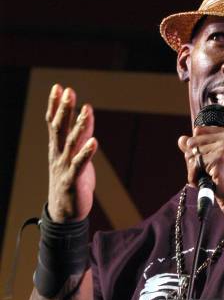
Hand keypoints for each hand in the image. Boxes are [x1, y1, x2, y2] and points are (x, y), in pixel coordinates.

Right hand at [46, 85, 97, 222]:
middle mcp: (58, 155)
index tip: (59, 87)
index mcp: (57, 149)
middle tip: (69, 91)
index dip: (55, 105)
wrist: (64, 213)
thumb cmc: (71, 182)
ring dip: (79, 125)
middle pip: (60, 128)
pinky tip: (94, 141)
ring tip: (86, 109)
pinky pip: (80, 164)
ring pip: (71, 143)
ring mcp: (64, 167)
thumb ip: (81, 139)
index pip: (53, 123)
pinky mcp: (73, 180)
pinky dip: (87, 152)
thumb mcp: (76, 157)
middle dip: (64, 109)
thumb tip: (85, 119)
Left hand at [178, 126, 223, 221]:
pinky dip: (194, 178)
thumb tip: (181, 139)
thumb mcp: (216, 161)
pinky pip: (193, 166)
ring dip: (194, 171)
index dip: (197, 149)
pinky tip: (207, 183)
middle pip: (192, 143)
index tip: (209, 162)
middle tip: (208, 173)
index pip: (198, 132)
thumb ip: (199, 148)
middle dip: (194, 161)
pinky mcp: (218, 161)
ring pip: (191, 155)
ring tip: (209, 179)